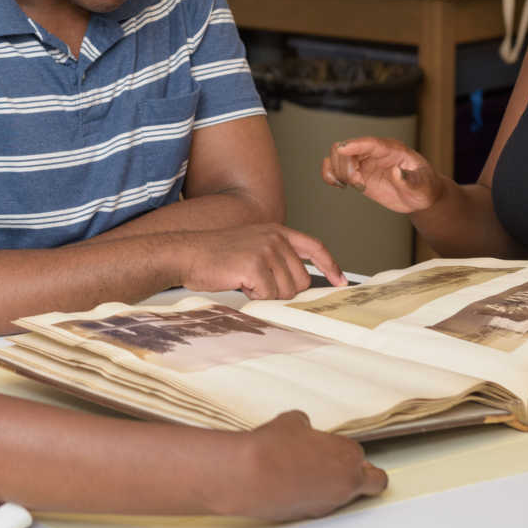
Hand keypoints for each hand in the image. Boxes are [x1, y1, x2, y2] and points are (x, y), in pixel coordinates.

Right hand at [178, 224, 345, 298]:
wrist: (186, 253)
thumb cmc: (215, 256)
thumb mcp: (252, 246)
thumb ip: (276, 257)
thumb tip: (298, 284)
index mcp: (277, 230)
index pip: (314, 247)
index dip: (330, 266)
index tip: (340, 281)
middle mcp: (275, 237)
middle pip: (301, 280)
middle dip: (283, 291)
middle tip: (258, 285)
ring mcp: (266, 250)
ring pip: (285, 291)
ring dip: (266, 294)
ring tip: (245, 281)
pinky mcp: (255, 265)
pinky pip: (268, 295)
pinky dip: (254, 297)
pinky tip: (239, 284)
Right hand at [219, 410, 387, 520]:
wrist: (249, 474)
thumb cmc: (272, 447)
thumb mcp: (292, 422)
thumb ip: (306, 426)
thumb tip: (301, 429)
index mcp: (348, 455)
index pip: (360, 455)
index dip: (344, 450)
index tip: (330, 447)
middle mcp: (346, 483)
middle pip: (375, 482)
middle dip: (365, 475)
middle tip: (344, 467)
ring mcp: (330, 502)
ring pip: (346, 496)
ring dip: (335, 486)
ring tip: (308, 473)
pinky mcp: (311, 515)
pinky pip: (322, 504)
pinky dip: (314, 496)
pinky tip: (294, 485)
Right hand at [321, 137, 441, 214]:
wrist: (419, 195)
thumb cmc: (424, 187)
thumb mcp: (422, 186)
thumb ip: (409, 180)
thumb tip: (396, 172)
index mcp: (392, 149)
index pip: (371, 143)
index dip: (356, 145)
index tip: (342, 149)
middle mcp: (374, 152)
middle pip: (347, 148)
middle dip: (346, 168)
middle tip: (360, 185)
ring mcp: (364, 161)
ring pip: (336, 156)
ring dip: (339, 173)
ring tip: (357, 186)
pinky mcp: (356, 172)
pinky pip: (333, 167)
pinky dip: (330, 174)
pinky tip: (339, 185)